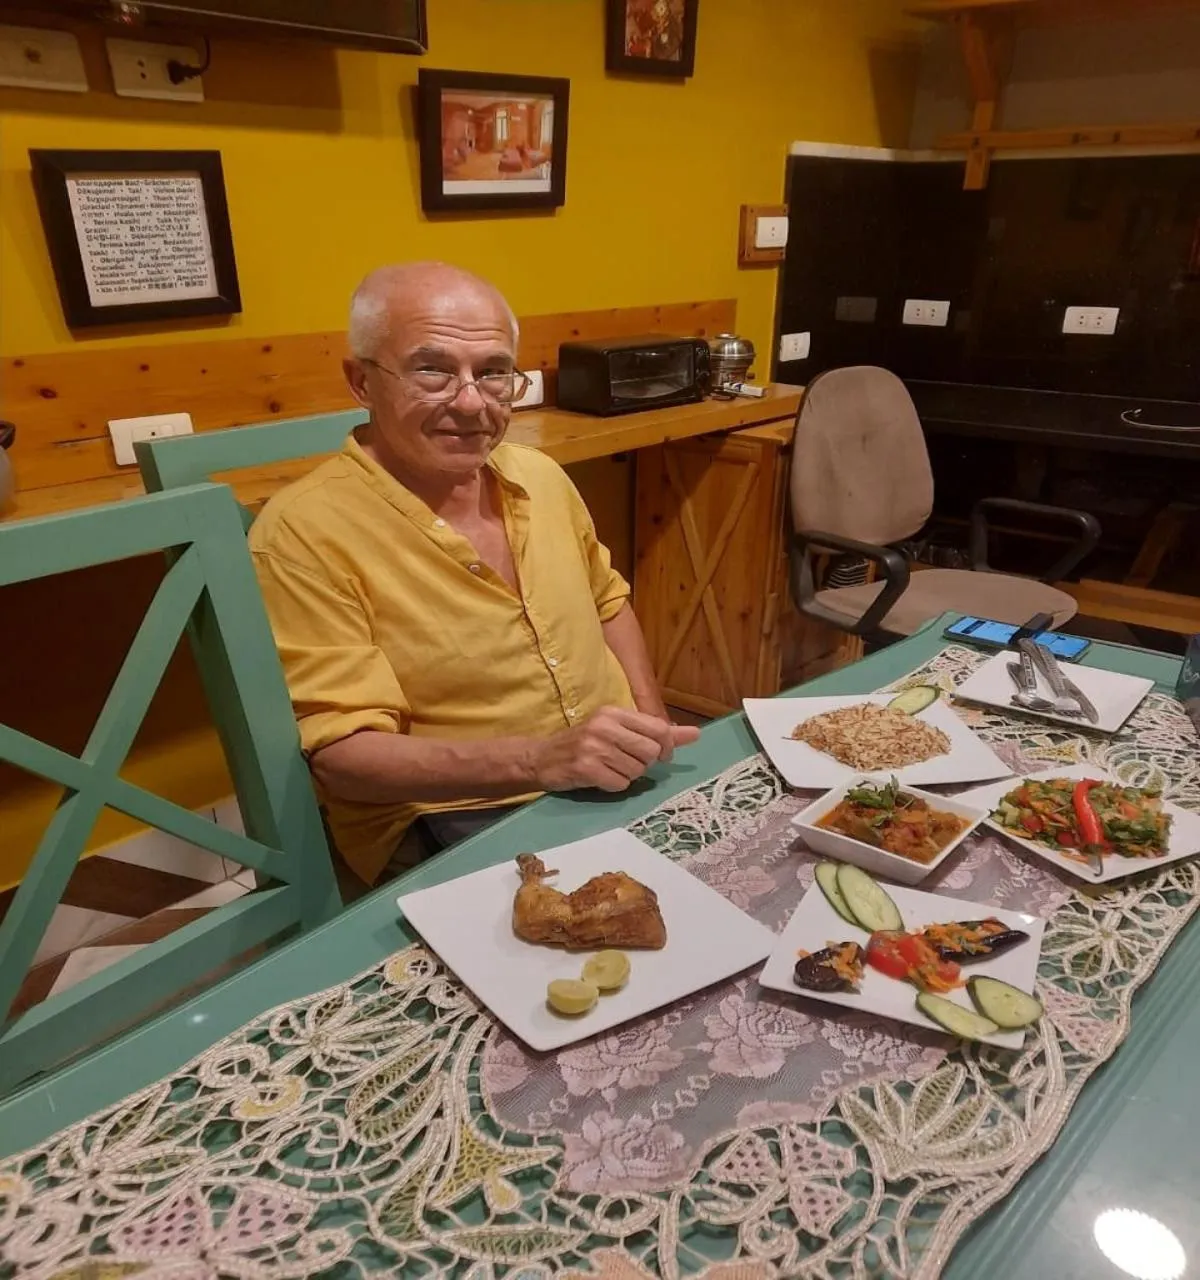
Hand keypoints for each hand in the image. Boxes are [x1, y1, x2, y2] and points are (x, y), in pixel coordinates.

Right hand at [533, 706, 699, 793]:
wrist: (542, 758)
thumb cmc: (585, 743)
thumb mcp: (618, 730)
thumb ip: (657, 732)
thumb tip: (696, 734)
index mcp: (614, 712)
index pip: (659, 728)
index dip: (666, 747)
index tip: (659, 755)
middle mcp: (604, 726)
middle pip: (651, 752)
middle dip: (645, 763)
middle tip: (627, 762)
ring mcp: (593, 747)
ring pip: (636, 771)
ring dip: (627, 776)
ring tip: (609, 768)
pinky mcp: (585, 768)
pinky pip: (619, 784)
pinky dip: (613, 786)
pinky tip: (600, 778)